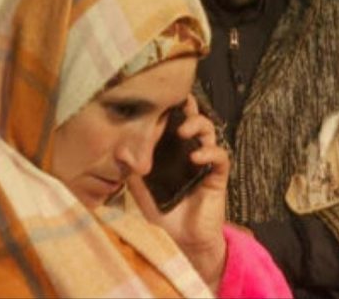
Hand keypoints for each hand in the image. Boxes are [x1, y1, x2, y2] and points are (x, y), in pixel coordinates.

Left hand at [128, 94, 229, 291]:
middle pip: (194, 119)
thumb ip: (131, 169)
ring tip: (184, 130)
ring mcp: (205, 163)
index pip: (172, 122)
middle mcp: (189, 151)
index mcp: (171, 151)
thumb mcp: (140, 190)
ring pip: (209, 131)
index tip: (158, 95)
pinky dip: (210, 152)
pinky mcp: (217, 177)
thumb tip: (119, 149)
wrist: (182, 243)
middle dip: (187, 108)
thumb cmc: (163, 213)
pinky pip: (220, 157)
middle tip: (177, 103)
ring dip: (198, 125)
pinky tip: (196, 156)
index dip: (168, 107)